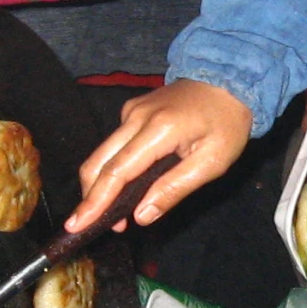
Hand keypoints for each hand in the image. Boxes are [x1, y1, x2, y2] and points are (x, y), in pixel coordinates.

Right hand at [70, 79, 249, 233]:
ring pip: (102, 154)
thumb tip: (141, 216)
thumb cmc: (227, 123)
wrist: (228, 80)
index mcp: (159, 129)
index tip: (78, 225)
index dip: (96, 201)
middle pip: (98, 162)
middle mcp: (136, 116)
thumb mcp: (211, 162)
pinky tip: (123, 189)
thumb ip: (174, 189)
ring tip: (110, 217)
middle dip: (89, 197)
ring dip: (99, 186)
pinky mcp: (131, 111)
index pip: (117, 171)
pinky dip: (112, 169)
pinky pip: (113, 145)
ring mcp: (131, 111)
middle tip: (87, 227)